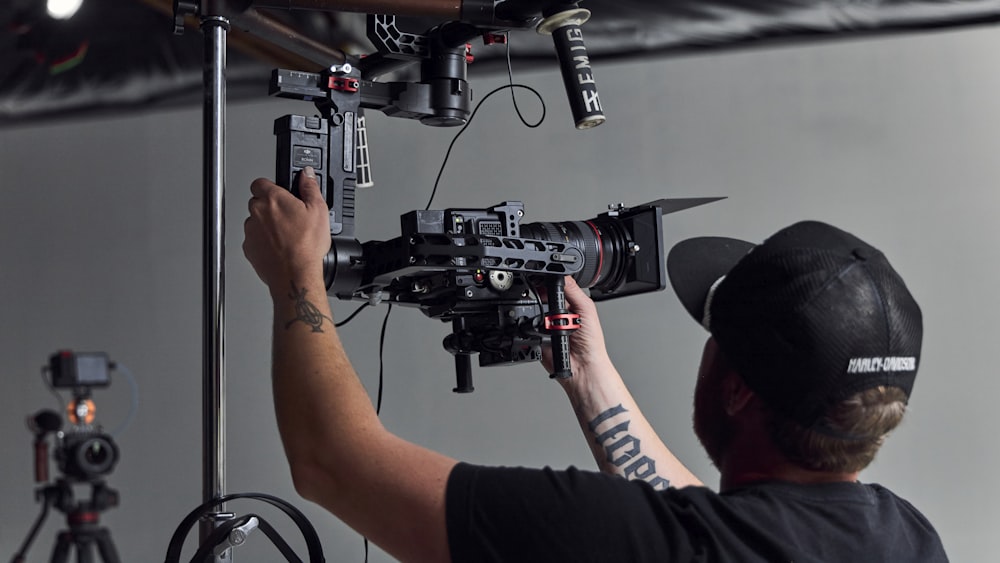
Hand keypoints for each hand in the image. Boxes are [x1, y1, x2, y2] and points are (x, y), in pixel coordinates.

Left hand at [243, 167, 330, 294]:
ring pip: (255, 221)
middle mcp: (257, 212)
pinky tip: (279, 247)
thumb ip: (310, 187)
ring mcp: (250, 231)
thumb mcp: (319, 210)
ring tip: (286, 236)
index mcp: (273, 199)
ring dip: (266, 225)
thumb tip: (306, 174)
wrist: (295, 274)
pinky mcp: (248, 248)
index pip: (260, 182)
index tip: (280, 193)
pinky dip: (263, 242)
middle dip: (270, 207)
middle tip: (288, 217)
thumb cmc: (306, 246)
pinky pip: (253, 239)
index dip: (271, 186)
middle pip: (257, 202)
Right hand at [540, 276, 611, 377]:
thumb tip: (562, 275)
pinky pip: (526, 329)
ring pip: (532, 312)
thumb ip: (573, 291)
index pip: (555, 287)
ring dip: (536, 313)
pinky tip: (543, 330)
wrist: (583, 367)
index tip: (544, 279)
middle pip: (541, 298)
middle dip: (541, 298)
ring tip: (551, 322)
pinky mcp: (536, 338)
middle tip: (551, 306)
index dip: (549, 282)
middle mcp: (557, 315)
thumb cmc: (591, 343)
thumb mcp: (586, 309)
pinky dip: (530, 328)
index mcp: (570, 305)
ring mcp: (546, 327)